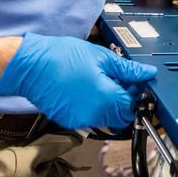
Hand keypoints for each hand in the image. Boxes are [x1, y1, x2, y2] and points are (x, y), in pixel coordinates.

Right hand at [0, 33, 155, 128]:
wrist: (31, 65)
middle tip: (120, 80)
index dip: (137, 93)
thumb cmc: (61, 57)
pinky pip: (90, 117)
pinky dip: (94, 106)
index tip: (136, 82)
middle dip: (125, 100)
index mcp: (106, 99)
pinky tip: (87, 88)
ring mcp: (80, 120)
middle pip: (121, 116)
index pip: (133, 106)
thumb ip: (127, 69)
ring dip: (110, 104)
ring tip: (101, 81)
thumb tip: (146, 74)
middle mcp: (94, 115)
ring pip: (106, 118)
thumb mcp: (101, 57)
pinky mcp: (69, 120)